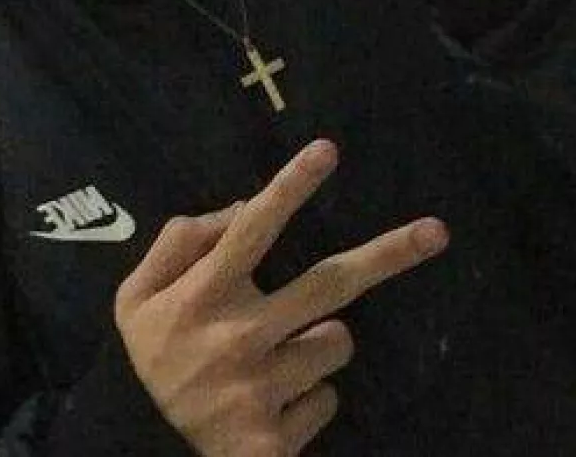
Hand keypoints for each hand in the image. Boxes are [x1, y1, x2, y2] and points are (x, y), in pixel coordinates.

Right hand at [114, 139, 448, 455]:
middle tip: (438, 232)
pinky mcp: (275, 438)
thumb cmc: (152, 356)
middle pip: (330, 283)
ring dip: (320, 342)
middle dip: (389, 253)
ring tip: (277, 357)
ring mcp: (261, 387)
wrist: (140, 451)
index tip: (328, 150)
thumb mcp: (137, 293)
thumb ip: (180, 241)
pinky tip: (273, 404)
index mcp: (203, 293)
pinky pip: (328, 399)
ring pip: (337, 342)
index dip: (291, 185)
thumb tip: (243, 207)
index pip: (254, 228)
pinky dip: (308, 399)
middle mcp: (238, 334)